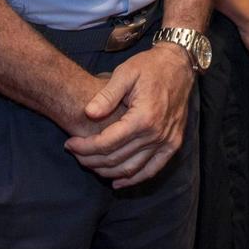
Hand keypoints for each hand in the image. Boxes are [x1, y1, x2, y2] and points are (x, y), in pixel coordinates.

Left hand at [64, 44, 193, 187]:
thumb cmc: (150, 67)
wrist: (179, 66)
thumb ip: (106, 95)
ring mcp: (167, 142)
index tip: (70, 144)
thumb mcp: (125, 72)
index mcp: (143, 117)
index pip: (107, 143)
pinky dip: (134, 179)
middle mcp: (156, 134)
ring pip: (131, 169)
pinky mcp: (173, 144)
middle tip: (75, 153)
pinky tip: (117, 182)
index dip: (85, 147)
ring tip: (89, 164)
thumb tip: (88, 113)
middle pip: (116, 159)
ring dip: (107, 171)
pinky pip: (152, 170)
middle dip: (91, 159)